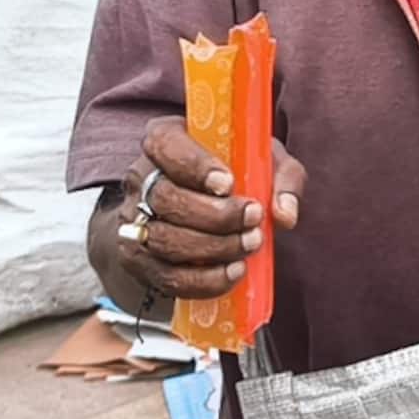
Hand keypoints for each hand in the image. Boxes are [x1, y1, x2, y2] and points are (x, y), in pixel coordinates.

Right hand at [101, 116, 305, 300]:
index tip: (228, 184)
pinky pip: (165, 277)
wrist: (203, 206)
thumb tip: (285, 214)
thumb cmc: (237, 173)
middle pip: (166, 198)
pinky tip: (233, 272)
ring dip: (212, 249)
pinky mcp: (138, 259)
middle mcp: (142, 177)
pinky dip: (203, 280)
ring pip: (162, 239)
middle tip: (253, 220)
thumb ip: (283, 178)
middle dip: (214, 216)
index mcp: (166, 138)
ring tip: (249, 246)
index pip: (166, 144)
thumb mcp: (265, 160)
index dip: (195, 166)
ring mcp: (134, 219)